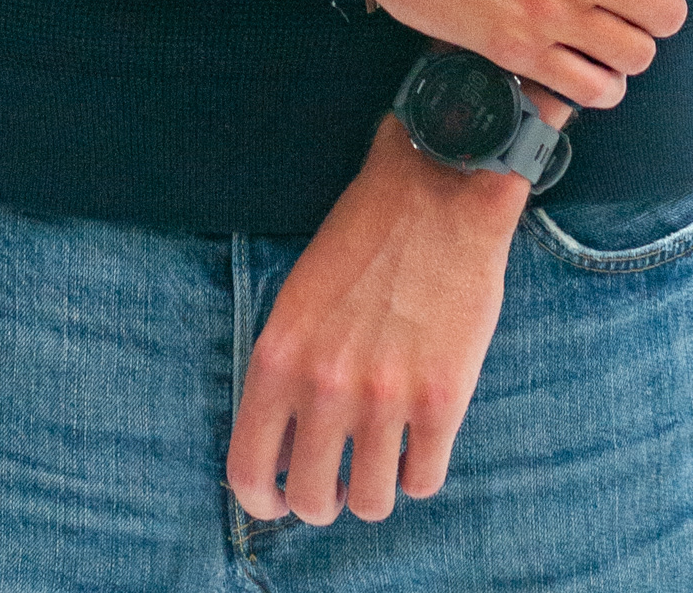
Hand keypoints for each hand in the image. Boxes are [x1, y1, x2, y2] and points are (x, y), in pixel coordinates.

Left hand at [226, 96, 567, 525]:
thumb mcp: (298, 297)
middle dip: (323, 500)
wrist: (436, 189)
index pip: (249, 470)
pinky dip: (419, 473)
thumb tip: (286, 447)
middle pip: (312, 500)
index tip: (278, 500)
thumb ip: (288, 371)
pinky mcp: (444, 398)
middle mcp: (326, 384)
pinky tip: (419, 442)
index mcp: (279, 356)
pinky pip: (424, 481)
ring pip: (372, 502)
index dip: (262, 501)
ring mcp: (386, 395)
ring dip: (375, 491)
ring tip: (382, 460)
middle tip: (339, 481)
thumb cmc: (363, 235)